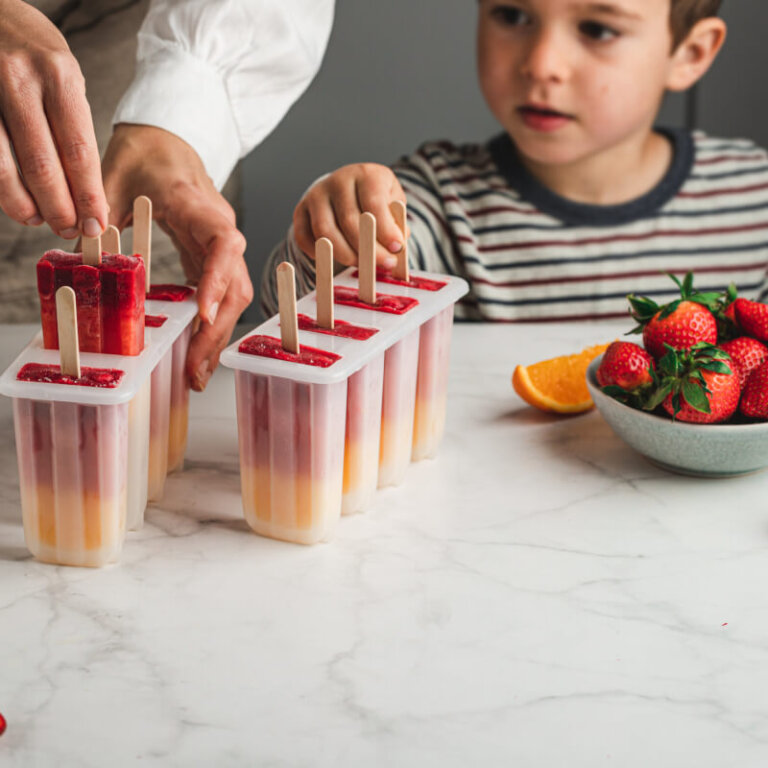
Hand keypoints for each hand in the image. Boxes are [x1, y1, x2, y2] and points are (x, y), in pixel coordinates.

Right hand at [0, 0, 106, 237]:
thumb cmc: (32, 48)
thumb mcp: (64, 74)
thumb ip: (73, 125)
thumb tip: (84, 189)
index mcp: (58, 74)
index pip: (79, 151)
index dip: (88, 195)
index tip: (97, 223)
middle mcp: (19, 80)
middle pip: (42, 165)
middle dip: (59, 207)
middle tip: (70, 229)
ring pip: (4, 166)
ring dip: (24, 204)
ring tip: (39, 220)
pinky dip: (2, 186)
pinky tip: (15, 200)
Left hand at [102, 124, 252, 391]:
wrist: (168, 141)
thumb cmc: (145, 153)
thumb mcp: (112, 174)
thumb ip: (97, 207)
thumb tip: (79, 245)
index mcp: (198, 207)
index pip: (223, 244)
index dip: (216, 281)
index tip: (202, 315)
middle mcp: (219, 231)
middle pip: (234, 286)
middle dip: (216, 330)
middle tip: (194, 370)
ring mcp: (219, 248)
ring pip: (233, 297)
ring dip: (216, 337)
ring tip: (196, 374)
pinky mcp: (211, 260)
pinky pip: (219, 296)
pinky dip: (209, 327)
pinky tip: (194, 351)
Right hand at [293, 163, 407, 266]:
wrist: (346, 188)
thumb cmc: (374, 199)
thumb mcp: (393, 203)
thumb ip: (397, 222)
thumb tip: (396, 246)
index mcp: (365, 174)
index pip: (374, 204)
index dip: (385, 229)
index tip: (396, 248)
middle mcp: (338, 180)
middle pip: (349, 221)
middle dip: (368, 249)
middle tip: (383, 264)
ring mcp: (316, 195)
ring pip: (325, 232)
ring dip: (346, 255)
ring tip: (362, 266)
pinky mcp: (300, 210)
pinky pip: (304, 238)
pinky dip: (318, 254)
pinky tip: (334, 260)